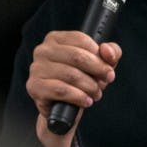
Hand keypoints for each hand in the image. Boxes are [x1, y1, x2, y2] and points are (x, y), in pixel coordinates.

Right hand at [27, 30, 121, 146]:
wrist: (63, 107)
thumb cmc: (81, 80)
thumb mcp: (100, 63)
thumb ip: (111, 52)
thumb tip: (107, 51)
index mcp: (56, 39)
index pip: (81, 40)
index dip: (99, 56)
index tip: (109, 69)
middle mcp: (43, 50)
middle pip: (77, 56)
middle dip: (97, 71)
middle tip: (106, 81)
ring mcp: (36, 68)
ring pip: (71, 75)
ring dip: (89, 86)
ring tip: (96, 93)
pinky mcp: (34, 87)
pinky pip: (61, 90)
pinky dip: (78, 96)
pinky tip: (86, 101)